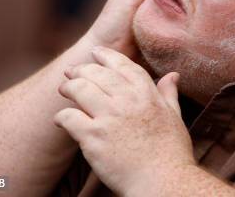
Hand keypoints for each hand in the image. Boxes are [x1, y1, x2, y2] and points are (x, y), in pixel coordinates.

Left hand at [53, 47, 194, 195]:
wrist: (162, 181)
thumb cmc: (171, 152)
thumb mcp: (174, 117)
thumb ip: (169, 94)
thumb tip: (173, 75)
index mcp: (146, 93)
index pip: (122, 65)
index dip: (106, 56)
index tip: (96, 52)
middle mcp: (127, 100)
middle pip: (97, 73)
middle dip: (81, 70)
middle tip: (72, 72)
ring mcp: (109, 118)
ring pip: (80, 89)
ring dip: (68, 87)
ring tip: (63, 89)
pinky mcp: (93, 137)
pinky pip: (69, 118)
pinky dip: (62, 116)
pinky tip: (60, 119)